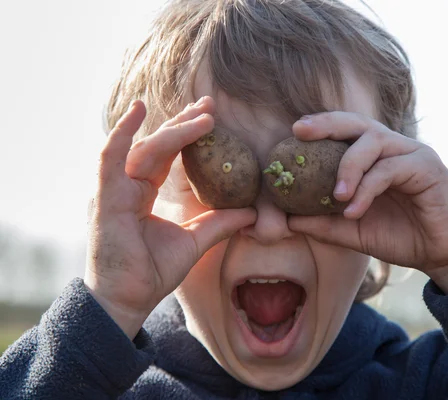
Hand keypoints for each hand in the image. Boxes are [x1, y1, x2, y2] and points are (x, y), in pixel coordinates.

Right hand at [84, 98, 255, 338]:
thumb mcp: (195, 240)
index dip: (187, 134)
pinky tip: (137, 111)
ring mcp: (114, 189)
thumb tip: (253, 213)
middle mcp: (127, 185)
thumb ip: (220, 223)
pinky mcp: (106, 197)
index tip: (211, 118)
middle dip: (183, 123)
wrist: (130, 300)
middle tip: (210, 105)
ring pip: (144, 148)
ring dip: (171, 129)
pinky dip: (122, 133)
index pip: (166, 155)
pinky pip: (110, 158)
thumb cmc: (153, 271)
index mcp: (143, 192)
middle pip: (157, 144)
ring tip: (200, 112)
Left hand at [288, 112, 447, 292]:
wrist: (444, 255)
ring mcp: (412, 154)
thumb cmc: (401, 237)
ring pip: (374, 141)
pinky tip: (354, 210)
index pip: (347, 132)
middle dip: (328, 123)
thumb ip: (323, 223)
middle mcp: (394, 148)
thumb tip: (286, 221)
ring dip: (348, 166)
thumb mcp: (353, 231)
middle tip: (301, 132)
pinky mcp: (428, 167)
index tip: (294, 132)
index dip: (322, 126)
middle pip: (359, 122)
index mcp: (377, 158)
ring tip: (335, 196)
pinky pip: (390, 168)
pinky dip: (368, 188)